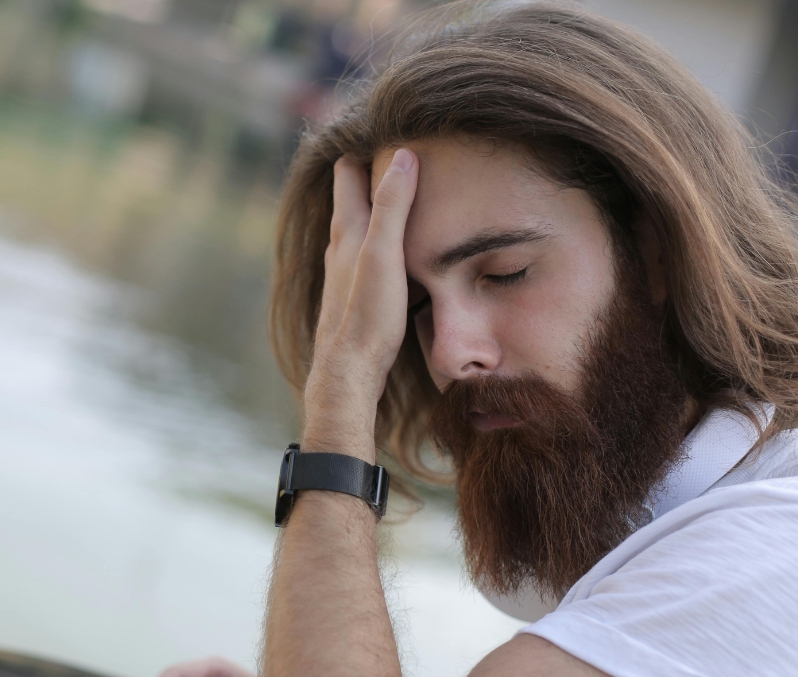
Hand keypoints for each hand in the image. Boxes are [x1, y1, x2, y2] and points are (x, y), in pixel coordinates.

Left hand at [304, 149, 418, 453]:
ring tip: (401, 194)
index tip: (389, 128)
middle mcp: (338, 245)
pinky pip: (363, 252)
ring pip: (357, 225)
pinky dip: (377, 238)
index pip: (348, 170)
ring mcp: (342, 270)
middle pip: (351, 195)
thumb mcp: (384, 255)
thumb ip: (392, 206)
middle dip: (369, 172)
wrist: (348, 370)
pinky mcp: (351, 293)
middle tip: (401, 153)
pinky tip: (392, 250)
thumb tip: (402, 155)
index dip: (364, 147)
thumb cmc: (367, 314)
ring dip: (374, 207)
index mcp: (346, 228)